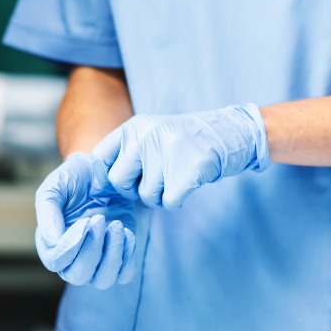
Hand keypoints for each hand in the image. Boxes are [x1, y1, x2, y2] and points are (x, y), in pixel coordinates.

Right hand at [35, 153, 136, 288]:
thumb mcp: (55, 186)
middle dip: (92, 250)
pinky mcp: (118, 256)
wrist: (103, 171)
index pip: (56, 261)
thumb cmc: (75, 178)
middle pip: (78, 276)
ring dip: (112, 255)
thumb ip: (48, 212)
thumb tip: (53, 240)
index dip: (70, 246)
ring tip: (116, 226)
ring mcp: (96, 260)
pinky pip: (124, 274)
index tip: (85, 221)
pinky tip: (126, 232)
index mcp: (50, 243)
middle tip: (100, 219)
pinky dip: (128, 257)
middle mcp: (71, 258)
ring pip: (103, 280)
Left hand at [91, 104, 270, 209]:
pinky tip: (188, 184)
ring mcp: (166, 153)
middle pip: (118, 182)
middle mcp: (145, 137)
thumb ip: (127, 151)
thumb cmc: (186, 140)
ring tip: (176, 176)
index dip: (109, 174)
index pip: (99, 157)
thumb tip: (99, 179)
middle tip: (154, 181)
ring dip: (160, 195)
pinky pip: (168, 203)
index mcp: (133, 127)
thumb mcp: (152, 133)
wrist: (231, 132)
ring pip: (145, 196)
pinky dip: (177, 201)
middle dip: (133, 190)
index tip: (126, 178)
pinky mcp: (186, 172)